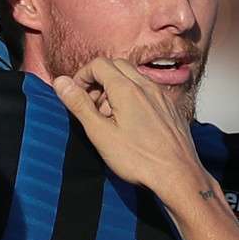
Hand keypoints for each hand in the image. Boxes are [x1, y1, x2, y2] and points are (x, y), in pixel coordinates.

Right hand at [53, 57, 206, 196]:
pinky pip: (147, 90)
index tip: (76, 97)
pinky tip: (130, 123)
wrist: (178, 175)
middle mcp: (146, 86)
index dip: (82, 76)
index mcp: (126, 88)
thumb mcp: (100, 133)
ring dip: (115, 88)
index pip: (98, 64)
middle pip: (116, 65)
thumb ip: (79, 105)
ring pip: (133, 77)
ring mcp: (161, 95)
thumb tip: (60, 82)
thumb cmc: (138, 158)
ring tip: (109, 117)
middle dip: (98, 79)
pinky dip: (132, 96)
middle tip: (91, 105)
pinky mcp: (169, 107)